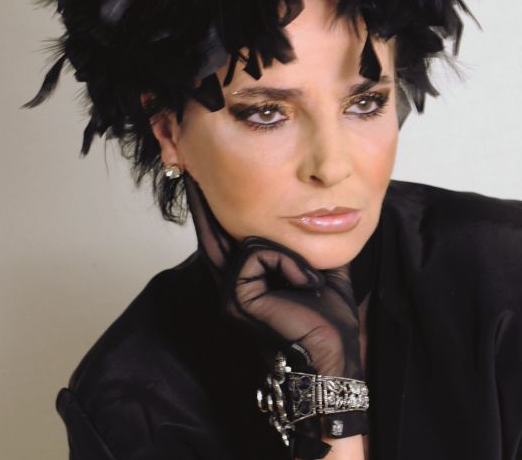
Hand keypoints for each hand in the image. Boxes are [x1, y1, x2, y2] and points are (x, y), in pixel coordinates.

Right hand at [183, 172, 363, 380]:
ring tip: (310, 281)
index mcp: (247, 280)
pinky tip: (306, 285)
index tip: (199, 183)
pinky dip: (288, 263)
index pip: (223, 238)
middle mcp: (230, 284)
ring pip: (246, 239)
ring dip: (288, 253)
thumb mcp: (320, 269)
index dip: (211, 211)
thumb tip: (315, 214)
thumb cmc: (328, 318)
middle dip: (202, 202)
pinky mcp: (236, 297)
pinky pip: (257, 253)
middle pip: (211, 234)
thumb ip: (308, 244)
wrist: (333, 352)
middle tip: (188, 168)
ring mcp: (229, 292)